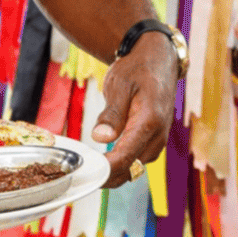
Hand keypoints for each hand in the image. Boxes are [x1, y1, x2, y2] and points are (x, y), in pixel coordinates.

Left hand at [92, 32, 176, 185]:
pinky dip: (120, 165)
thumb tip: (100, 138)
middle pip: (130, 168)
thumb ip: (111, 114)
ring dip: (113, 173)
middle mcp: (158, 135)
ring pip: (134, 168)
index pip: (126, 156)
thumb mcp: (119, 85)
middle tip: (79, 174)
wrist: (158, 60)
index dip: (105, 170)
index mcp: (150, 121)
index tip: (86, 174)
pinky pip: (136, 160)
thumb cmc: (137, 69)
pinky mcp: (154, 141)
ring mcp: (158, 140)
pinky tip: (102, 161)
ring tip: (88, 169)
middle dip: (106, 176)